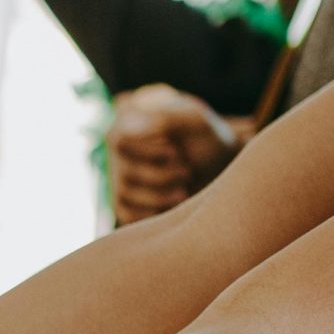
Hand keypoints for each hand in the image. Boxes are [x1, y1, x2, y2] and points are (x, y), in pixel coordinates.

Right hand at [106, 86, 245, 226]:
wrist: (215, 163)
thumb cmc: (204, 137)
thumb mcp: (194, 120)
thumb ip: (168, 118)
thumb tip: (137, 128)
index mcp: (127, 126)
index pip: (120, 142)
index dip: (147, 151)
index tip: (174, 150)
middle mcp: (118, 155)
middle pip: (125, 172)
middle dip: (160, 176)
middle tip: (188, 172)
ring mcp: (120, 180)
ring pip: (125, 196)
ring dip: (159, 197)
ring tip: (184, 192)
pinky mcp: (126, 204)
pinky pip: (126, 215)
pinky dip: (149, 214)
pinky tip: (172, 208)